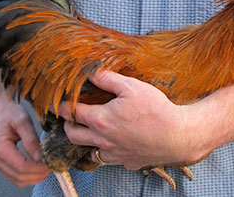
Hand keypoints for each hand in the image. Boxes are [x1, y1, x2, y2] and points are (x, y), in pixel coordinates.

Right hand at [0, 90, 51, 186]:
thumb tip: (41, 158)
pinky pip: (14, 176)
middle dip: (38, 175)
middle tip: (53, 167)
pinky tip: (39, 168)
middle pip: (19, 176)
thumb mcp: (23, 121)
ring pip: (17, 180)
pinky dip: (28, 176)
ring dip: (34, 178)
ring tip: (48, 168)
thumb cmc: (9, 111)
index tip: (52, 163)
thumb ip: (32, 140)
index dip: (39, 168)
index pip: (22, 166)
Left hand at [57, 70, 196, 169]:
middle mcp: (102, 140)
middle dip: (67, 125)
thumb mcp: (131, 86)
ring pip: (90, 151)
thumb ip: (107, 79)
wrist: (177, 136)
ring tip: (90, 131)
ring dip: (86, 141)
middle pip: (73, 135)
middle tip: (70, 118)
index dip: (61, 106)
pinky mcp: (127, 162)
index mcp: (100, 119)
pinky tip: (116, 142)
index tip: (56, 103)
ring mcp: (114, 153)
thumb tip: (90, 71)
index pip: (71, 112)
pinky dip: (108, 151)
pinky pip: (110, 159)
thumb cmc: (156, 109)